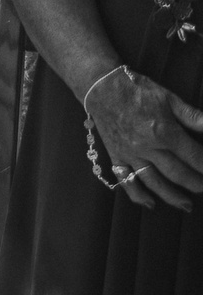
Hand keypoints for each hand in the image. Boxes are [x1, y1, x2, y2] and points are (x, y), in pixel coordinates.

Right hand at [84, 67, 202, 209]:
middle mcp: (148, 147)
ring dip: (172, 196)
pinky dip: (137, 194)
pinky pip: (126, 179)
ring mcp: (130, 154)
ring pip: (154, 181)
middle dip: (195, 183)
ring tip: (186, 206)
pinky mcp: (116, 156)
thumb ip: (193, 116)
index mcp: (164, 132)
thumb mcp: (169, 98)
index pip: (193, 156)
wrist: (101, 88)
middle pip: (177, 173)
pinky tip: (150, 204)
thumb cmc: (137, 90)